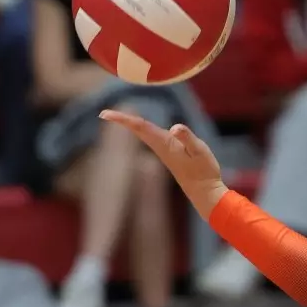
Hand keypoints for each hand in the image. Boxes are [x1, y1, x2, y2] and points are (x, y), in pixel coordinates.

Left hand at [98, 110, 227, 216]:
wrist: (204, 192)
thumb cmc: (204, 171)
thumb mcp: (199, 151)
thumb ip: (187, 138)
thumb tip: (175, 128)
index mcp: (165, 143)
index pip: (140, 127)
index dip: (123, 119)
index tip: (105, 114)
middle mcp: (160, 147)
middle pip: (137, 129)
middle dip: (121, 121)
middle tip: (102, 113)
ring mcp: (163, 151)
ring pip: (142, 133)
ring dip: (129, 124)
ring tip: (115, 117)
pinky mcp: (168, 154)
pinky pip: (150, 137)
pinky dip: (140, 129)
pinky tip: (138, 127)